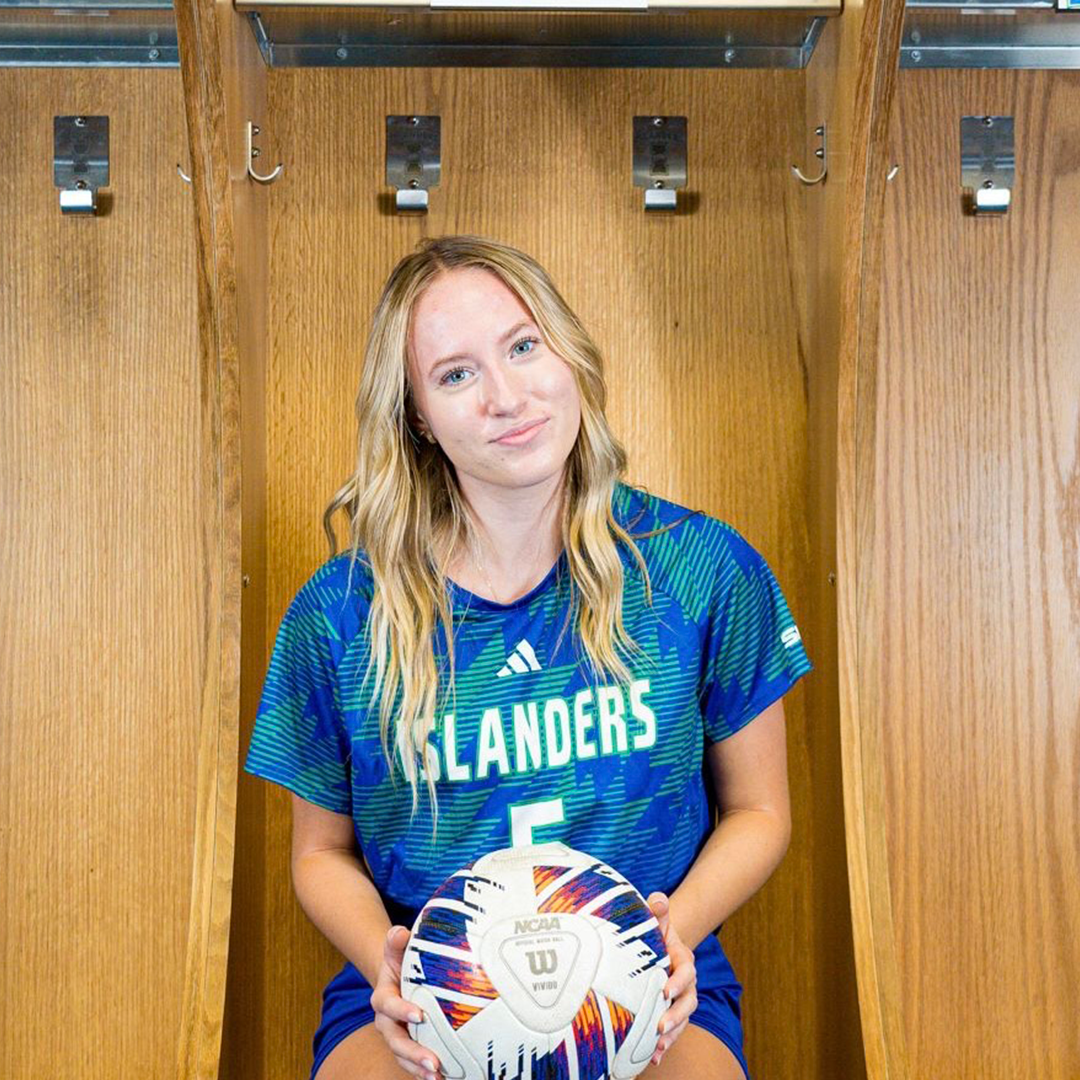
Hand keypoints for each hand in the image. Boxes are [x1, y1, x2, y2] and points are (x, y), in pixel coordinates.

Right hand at [370, 925, 442, 1079]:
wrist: (398, 977)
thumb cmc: (401, 961)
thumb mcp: (397, 949)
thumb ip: (396, 941)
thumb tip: (400, 932)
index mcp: (383, 996)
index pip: (388, 1004)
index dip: (401, 1010)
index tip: (420, 1016)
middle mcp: (386, 1020)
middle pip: (394, 1040)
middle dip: (412, 1053)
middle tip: (433, 1061)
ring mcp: (397, 1035)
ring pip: (403, 1056)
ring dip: (418, 1068)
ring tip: (438, 1076)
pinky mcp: (408, 1044)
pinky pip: (413, 1062)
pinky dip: (424, 1072)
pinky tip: (444, 1078)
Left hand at [646, 892, 697, 1069]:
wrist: (657, 944)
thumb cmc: (654, 932)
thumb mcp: (656, 920)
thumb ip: (657, 909)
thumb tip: (658, 898)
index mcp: (683, 958)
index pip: (686, 971)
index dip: (678, 981)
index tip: (665, 991)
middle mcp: (686, 981)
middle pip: (688, 1001)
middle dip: (676, 1015)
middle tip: (661, 1026)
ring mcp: (680, 998)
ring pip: (683, 1018)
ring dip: (672, 1034)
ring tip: (657, 1046)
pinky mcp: (672, 1011)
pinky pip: (673, 1030)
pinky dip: (665, 1044)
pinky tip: (653, 1058)